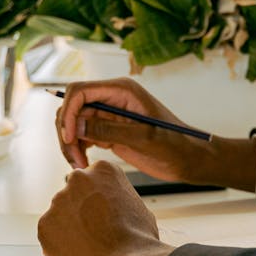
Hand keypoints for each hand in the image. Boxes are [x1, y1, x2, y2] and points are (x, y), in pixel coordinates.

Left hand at [37, 160, 171, 255]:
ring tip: (89, 246)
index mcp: (103, 169)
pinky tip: (78, 253)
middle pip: (75, 194)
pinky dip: (59, 244)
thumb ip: (115, 199)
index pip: (93, 180)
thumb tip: (109, 208)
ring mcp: (58, 201)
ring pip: (61, 214)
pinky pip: (50, 234)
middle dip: (81, 210)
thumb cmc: (137, 239)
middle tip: (94, 231)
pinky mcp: (45, 224)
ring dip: (70, 227)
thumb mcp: (135, 205)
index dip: (99, 201)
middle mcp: (77, 179)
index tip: (104, 213)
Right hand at [53, 77, 255, 190]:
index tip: (70, 138)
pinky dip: (77, 148)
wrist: (188, 159)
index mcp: (122, 90)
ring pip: (74, 123)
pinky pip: (82, 135)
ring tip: (79, 166)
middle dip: (67, 131)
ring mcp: (109, 115)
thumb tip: (78, 126)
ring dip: (70, 143)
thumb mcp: (143, 138)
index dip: (69, 112)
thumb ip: (110, 131)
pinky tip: (83, 163)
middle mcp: (112, 98)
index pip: (80, 91)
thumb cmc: (174, 145)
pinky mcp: (109, 131)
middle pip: (72, 107)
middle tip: (74, 160)